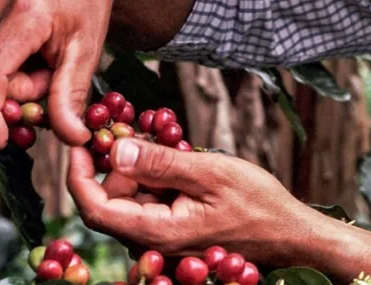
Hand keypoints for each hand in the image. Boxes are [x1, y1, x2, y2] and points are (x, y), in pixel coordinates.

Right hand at [0, 0, 130, 148]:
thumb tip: (71, 139)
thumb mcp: (87, 53)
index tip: (2, 140)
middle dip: (21, 90)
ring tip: (41, 54)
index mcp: (25, 11)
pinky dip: (2, 64)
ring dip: (12, 78)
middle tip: (53, 70)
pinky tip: (25, 47)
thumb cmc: (88, 9)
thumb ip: (72, 97)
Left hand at [67, 138, 320, 263]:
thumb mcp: (210, 172)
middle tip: (135, 127)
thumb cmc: (258, 205)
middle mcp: (153, 243)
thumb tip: (115, 148)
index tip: (80, 140)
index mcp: (156, 231)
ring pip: (131, 201)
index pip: (95, 207)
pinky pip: (151, 205)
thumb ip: (160, 163)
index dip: (79, 173)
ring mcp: (164, 240)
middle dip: (115, 163)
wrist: (291, 235)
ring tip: (167, 142)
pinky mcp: (176, 234)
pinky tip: (178, 159)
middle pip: (110, 201)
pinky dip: (155, 179)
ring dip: (139, 169)